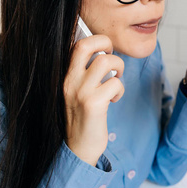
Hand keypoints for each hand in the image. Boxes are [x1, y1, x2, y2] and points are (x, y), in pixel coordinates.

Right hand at [64, 35, 124, 165]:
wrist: (77, 148)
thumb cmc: (82, 118)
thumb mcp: (77, 92)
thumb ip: (84, 74)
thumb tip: (104, 54)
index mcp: (66, 76)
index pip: (75, 44)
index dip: (93, 39)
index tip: (104, 49)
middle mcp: (70, 81)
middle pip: (86, 45)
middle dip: (105, 43)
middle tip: (111, 56)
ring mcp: (81, 92)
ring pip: (106, 61)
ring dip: (118, 67)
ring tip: (116, 79)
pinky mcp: (93, 104)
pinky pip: (115, 84)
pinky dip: (120, 89)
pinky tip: (114, 99)